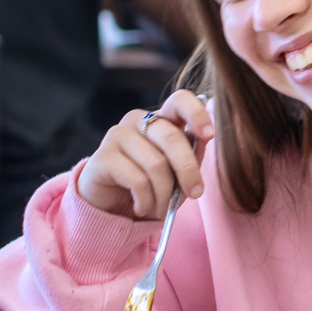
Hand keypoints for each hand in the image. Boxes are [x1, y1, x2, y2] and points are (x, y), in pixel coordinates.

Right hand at [78, 90, 212, 218]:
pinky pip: (137, 179)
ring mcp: (117, 135)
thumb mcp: (179, 175)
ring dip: (164, 194)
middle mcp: (137, 120)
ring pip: (156, 164)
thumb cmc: (151, 188)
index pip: (179, 100)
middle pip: (172, 138)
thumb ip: (192, 155)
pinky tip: (141, 207)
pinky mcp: (102, 157)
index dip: (196, 114)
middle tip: (195, 193)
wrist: (113, 209)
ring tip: (161, 209)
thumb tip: (204, 140)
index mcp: (161, 119)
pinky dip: (146, 200)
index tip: (209, 135)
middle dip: (188, 171)